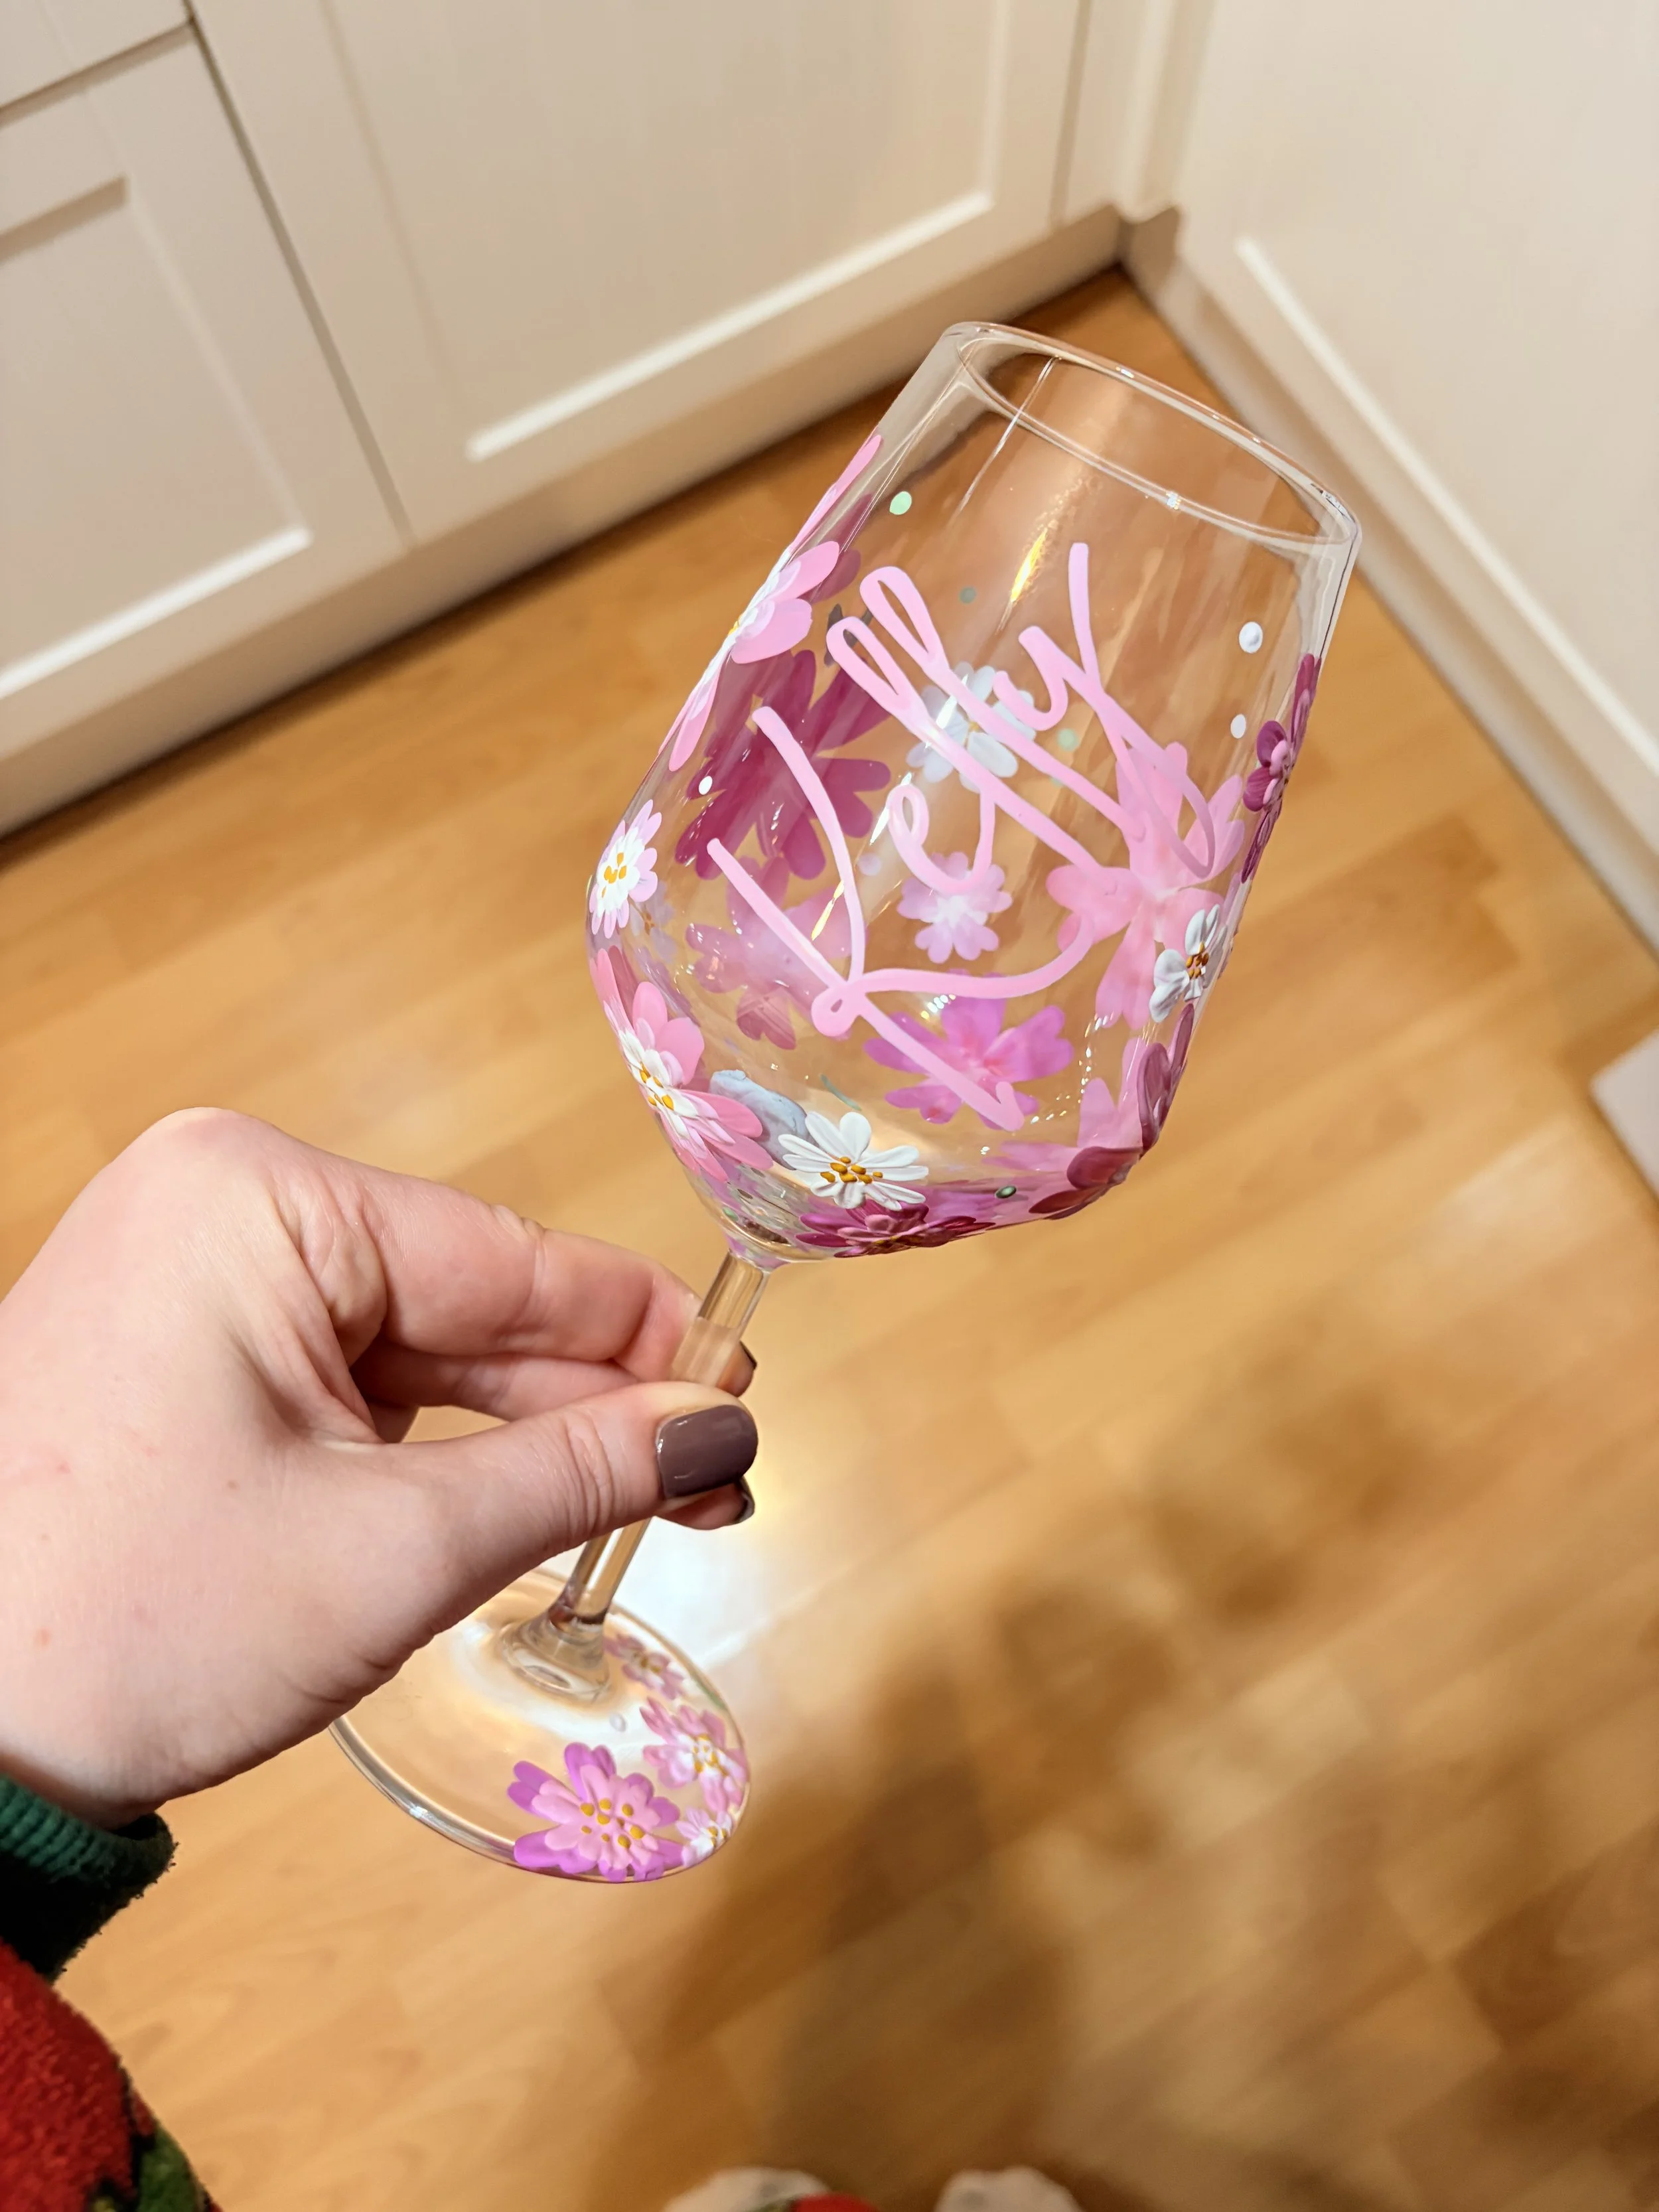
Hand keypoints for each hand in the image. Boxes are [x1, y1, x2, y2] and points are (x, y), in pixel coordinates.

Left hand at [0, 1110, 757, 1828]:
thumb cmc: (140, 1629)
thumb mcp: (396, 1549)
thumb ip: (577, 1473)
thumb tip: (722, 1431)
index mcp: (260, 1197)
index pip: (509, 1255)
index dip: (645, 1336)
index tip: (749, 1397)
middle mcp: (220, 1203)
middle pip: (466, 1300)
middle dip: (589, 1403)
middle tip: (715, 1482)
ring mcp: (191, 1276)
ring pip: (412, 1348)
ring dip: (520, 1433)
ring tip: (646, 1505)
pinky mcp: (177, 1349)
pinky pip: (344, 1380)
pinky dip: (431, 1448)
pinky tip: (526, 1498)